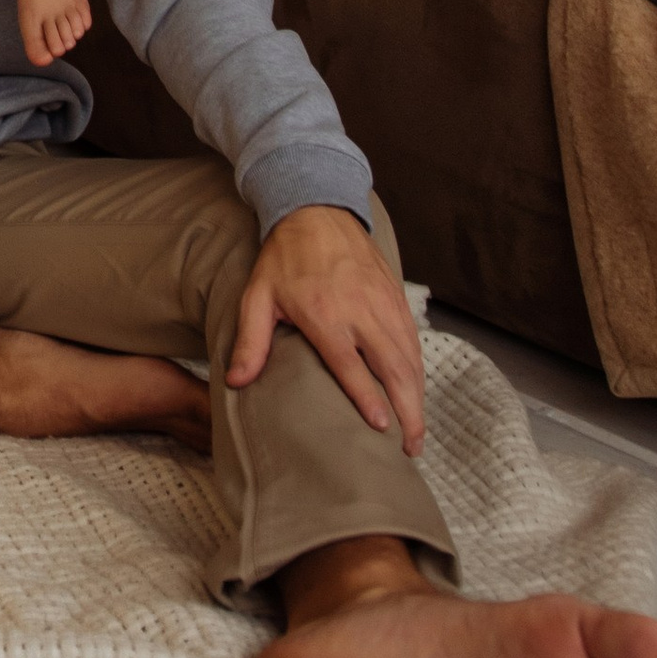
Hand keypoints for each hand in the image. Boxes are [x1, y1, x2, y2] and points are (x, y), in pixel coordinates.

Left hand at [227, 206, 426, 454]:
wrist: (317, 210)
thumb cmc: (284, 258)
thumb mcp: (257, 296)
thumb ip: (251, 341)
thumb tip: (237, 382)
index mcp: (325, 314)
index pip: (352, 365)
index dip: (369, 398)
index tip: (382, 429)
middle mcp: (361, 310)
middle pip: (394, 367)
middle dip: (408, 410)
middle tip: (409, 447)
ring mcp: (383, 302)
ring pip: (410, 357)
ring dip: (418, 396)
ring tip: (416, 431)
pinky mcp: (396, 296)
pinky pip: (414, 339)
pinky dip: (419, 370)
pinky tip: (417, 392)